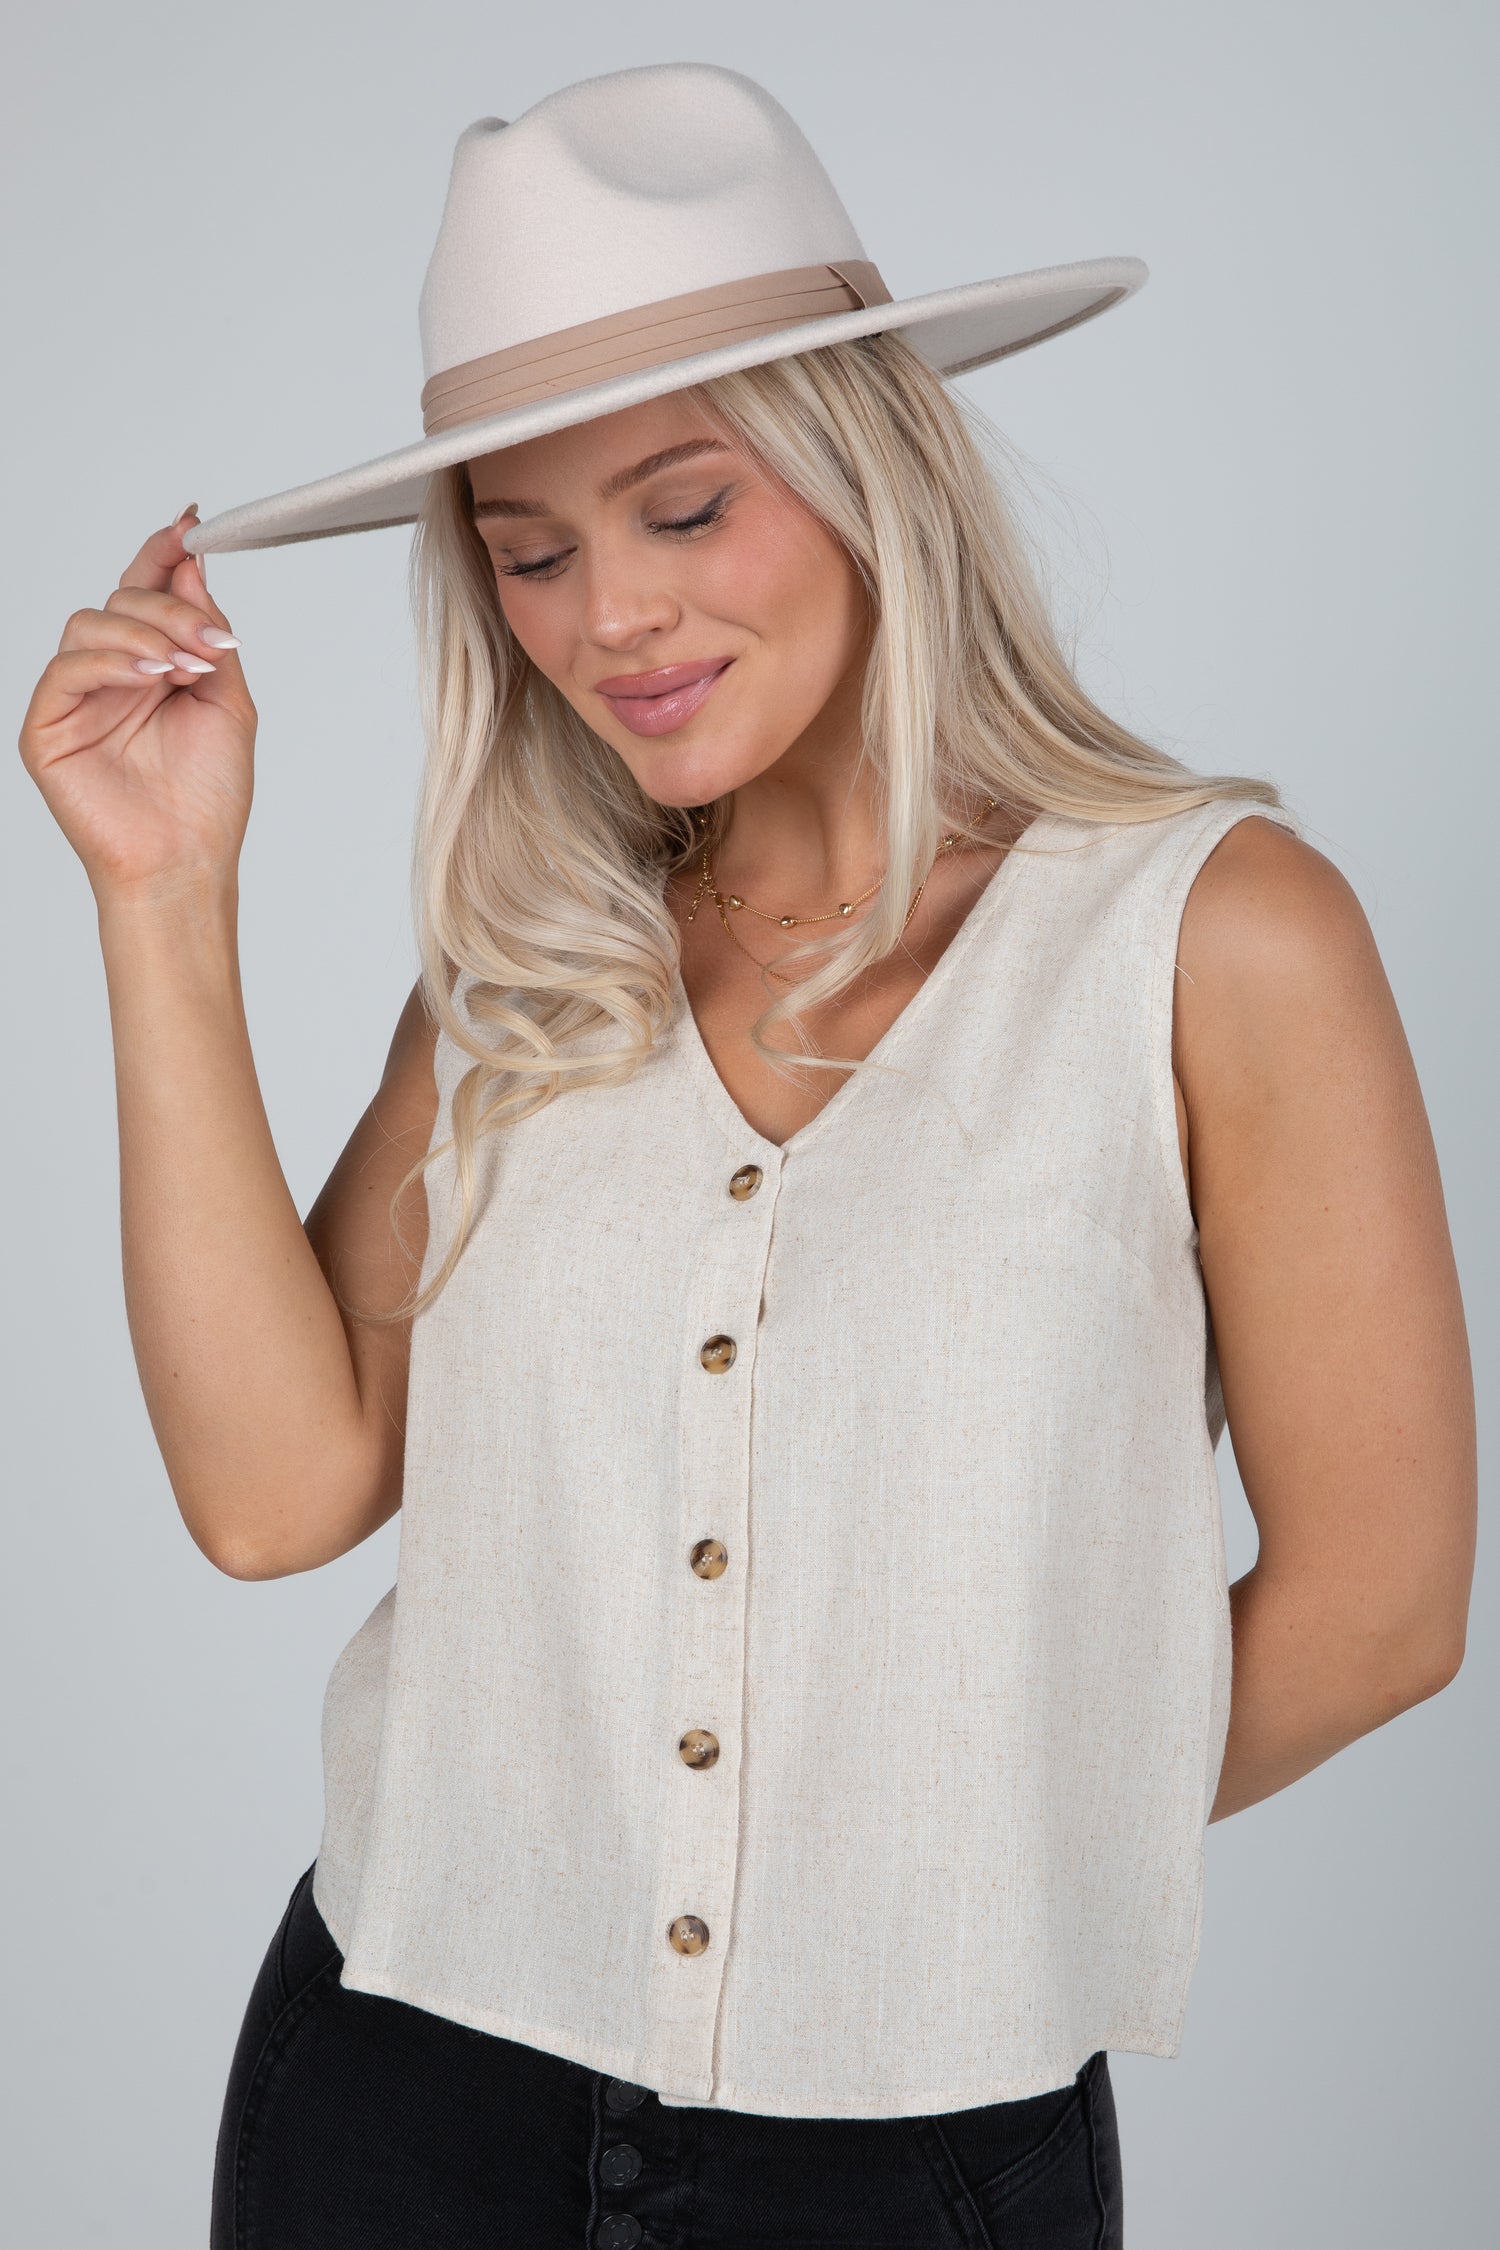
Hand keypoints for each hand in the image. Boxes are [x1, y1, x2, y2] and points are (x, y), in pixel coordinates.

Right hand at [18, 504, 257, 906]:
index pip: (146, 593)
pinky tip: (151, 678)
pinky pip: (67, 668)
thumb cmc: (207, 798)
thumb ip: (207, 633)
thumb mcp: (226, 700)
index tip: (191, 525)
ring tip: (183, 669)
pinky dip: (112, 662)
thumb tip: (192, 565)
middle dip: (171, 607)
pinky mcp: (47, 726)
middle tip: (210, 640)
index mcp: (152, 666)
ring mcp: (75, 699)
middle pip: (122, 599)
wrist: (187, 863)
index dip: (162, 554)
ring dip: (145, 634)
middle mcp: (111, 676)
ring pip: (91, 623)